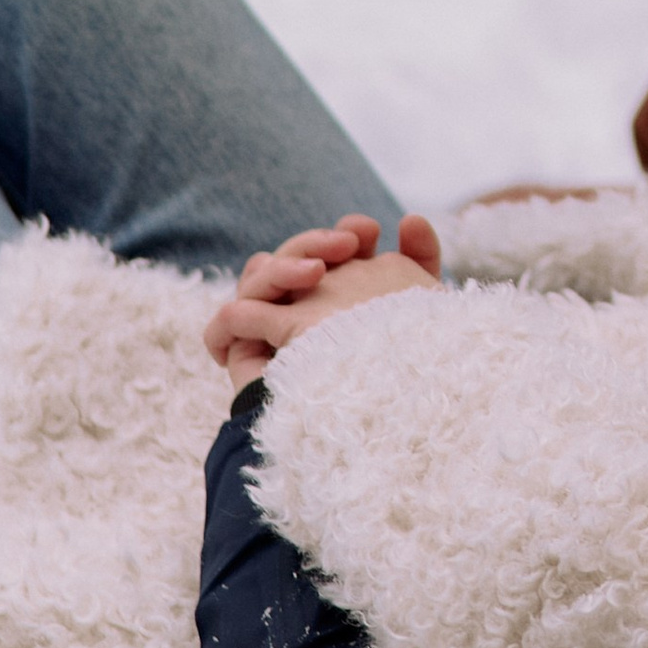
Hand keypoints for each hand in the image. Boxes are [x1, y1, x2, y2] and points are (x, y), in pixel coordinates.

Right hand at [203, 211, 445, 388]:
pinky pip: (227, 322)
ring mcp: (275, 327)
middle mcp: (306, 304)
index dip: (350, 232)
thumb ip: (419, 262)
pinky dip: (235, 316)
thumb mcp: (420, 309)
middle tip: (349, 244)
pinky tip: (262, 314)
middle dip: (319, 241)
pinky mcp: (249, 354)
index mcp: (344, 289)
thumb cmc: (406, 366)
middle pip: (296, 253)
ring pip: (261, 274)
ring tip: (315, 272)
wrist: (389, 429)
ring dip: (284, 265)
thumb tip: (412, 218)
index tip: (372, 232)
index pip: (335, 246)